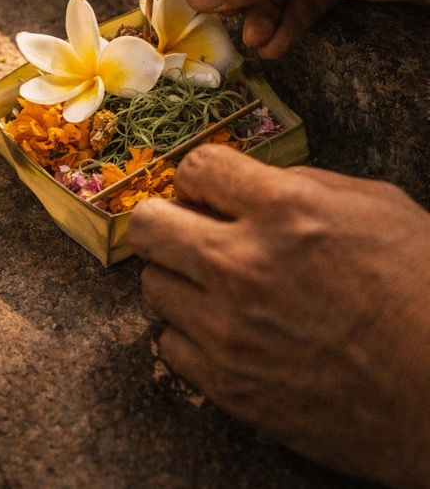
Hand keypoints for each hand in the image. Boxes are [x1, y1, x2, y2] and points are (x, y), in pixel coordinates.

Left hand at [128, 146, 429, 486]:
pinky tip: (226, 329)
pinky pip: (170, 344)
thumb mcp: (376, 207)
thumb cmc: (422, 290)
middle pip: (149, 225)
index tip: (209, 190)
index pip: (198, 167)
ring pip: (154, 285)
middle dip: (166, 219)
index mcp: (285, 208)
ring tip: (217, 286)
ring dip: (181, 278)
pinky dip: (191, 333)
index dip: (203, 176)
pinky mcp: (227, 385)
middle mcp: (244, 264)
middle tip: (189, 229)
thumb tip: (249, 185)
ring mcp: (229, 329)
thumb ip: (302, 185)